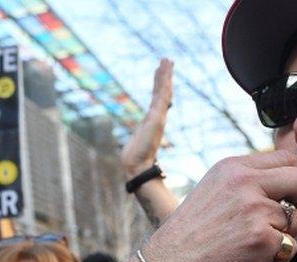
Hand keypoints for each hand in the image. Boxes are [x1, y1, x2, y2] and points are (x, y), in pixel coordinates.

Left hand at [121, 59, 172, 175]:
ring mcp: (158, 115)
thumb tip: (129, 155)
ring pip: (163, 90)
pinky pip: (162, 94)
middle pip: (162, 92)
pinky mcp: (158, 115)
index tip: (161, 76)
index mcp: (152, 122)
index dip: (159, 87)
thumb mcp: (136, 148)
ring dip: (165, 74)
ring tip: (167, 59)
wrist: (137, 166)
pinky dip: (164, 80)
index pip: (158, 100)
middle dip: (164, 76)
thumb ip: (138, 146)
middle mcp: (157, 116)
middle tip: (167, 61)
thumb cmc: (136, 161)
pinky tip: (164, 69)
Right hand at [141, 150, 296, 261]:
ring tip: (257, 244)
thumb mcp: (214, 190)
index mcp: (233, 167)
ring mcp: (255, 211)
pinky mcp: (262, 240)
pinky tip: (252, 260)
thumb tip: (290, 180)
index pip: (286, 158)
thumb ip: (247, 181)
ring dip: (287, 236)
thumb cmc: (191, 235)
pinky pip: (290, 247)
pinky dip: (278, 257)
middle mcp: (245, 184)